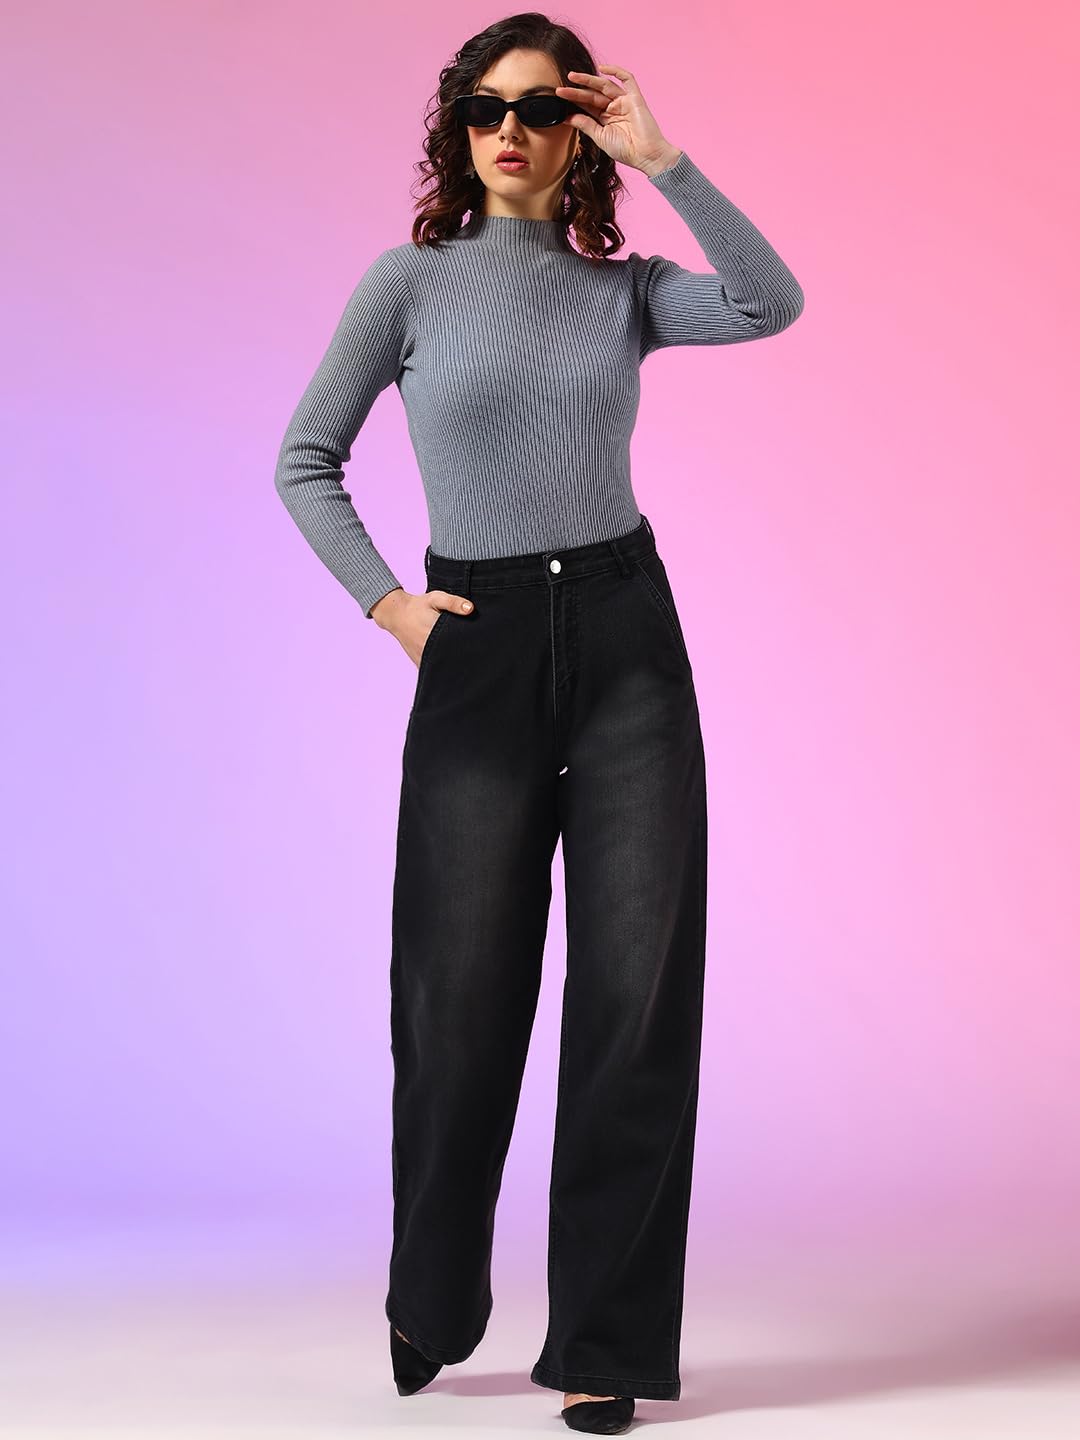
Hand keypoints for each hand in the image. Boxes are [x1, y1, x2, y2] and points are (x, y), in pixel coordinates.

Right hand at [375, 589, 473, 666]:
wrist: (397, 614)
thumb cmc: (418, 606)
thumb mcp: (436, 598)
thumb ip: (453, 603)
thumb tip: (470, 608)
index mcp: (434, 633)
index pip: (457, 646)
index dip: (468, 646)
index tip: (475, 645)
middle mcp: (428, 650)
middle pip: (451, 659)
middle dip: (462, 656)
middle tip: (471, 650)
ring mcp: (423, 659)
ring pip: (442, 667)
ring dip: (451, 663)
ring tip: (458, 654)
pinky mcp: (419, 663)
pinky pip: (433, 669)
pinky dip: (441, 667)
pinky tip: (447, 658)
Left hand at [554, 64, 680, 174]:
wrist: (647, 156)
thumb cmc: (627, 150)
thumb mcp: (600, 137)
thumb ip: (586, 125)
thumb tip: (568, 117)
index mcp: (605, 118)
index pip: (586, 106)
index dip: (573, 102)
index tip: (559, 99)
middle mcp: (614, 107)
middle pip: (592, 95)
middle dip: (576, 91)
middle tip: (560, 88)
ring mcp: (624, 101)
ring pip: (604, 85)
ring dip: (588, 80)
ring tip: (572, 77)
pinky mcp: (635, 98)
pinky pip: (627, 79)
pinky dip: (616, 71)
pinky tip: (602, 69)